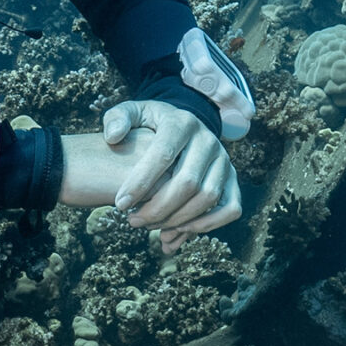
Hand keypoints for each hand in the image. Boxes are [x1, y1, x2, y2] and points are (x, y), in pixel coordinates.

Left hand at [60, 101, 241, 252]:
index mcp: (182, 122)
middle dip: (158, 208)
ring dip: (178, 219)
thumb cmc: (152, 126)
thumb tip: (113, 136)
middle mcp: (208, 140)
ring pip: (208, 197)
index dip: (141, 183)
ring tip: (150, 227)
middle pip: (187, 182)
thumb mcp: (133, 113)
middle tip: (133, 221)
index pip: (164, 155)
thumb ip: (117, 119)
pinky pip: (230, 208)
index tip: (121, 204)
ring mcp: (224, 160)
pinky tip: (179, 231)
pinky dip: (208, 225)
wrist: (181, 129)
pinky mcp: (232, 179)